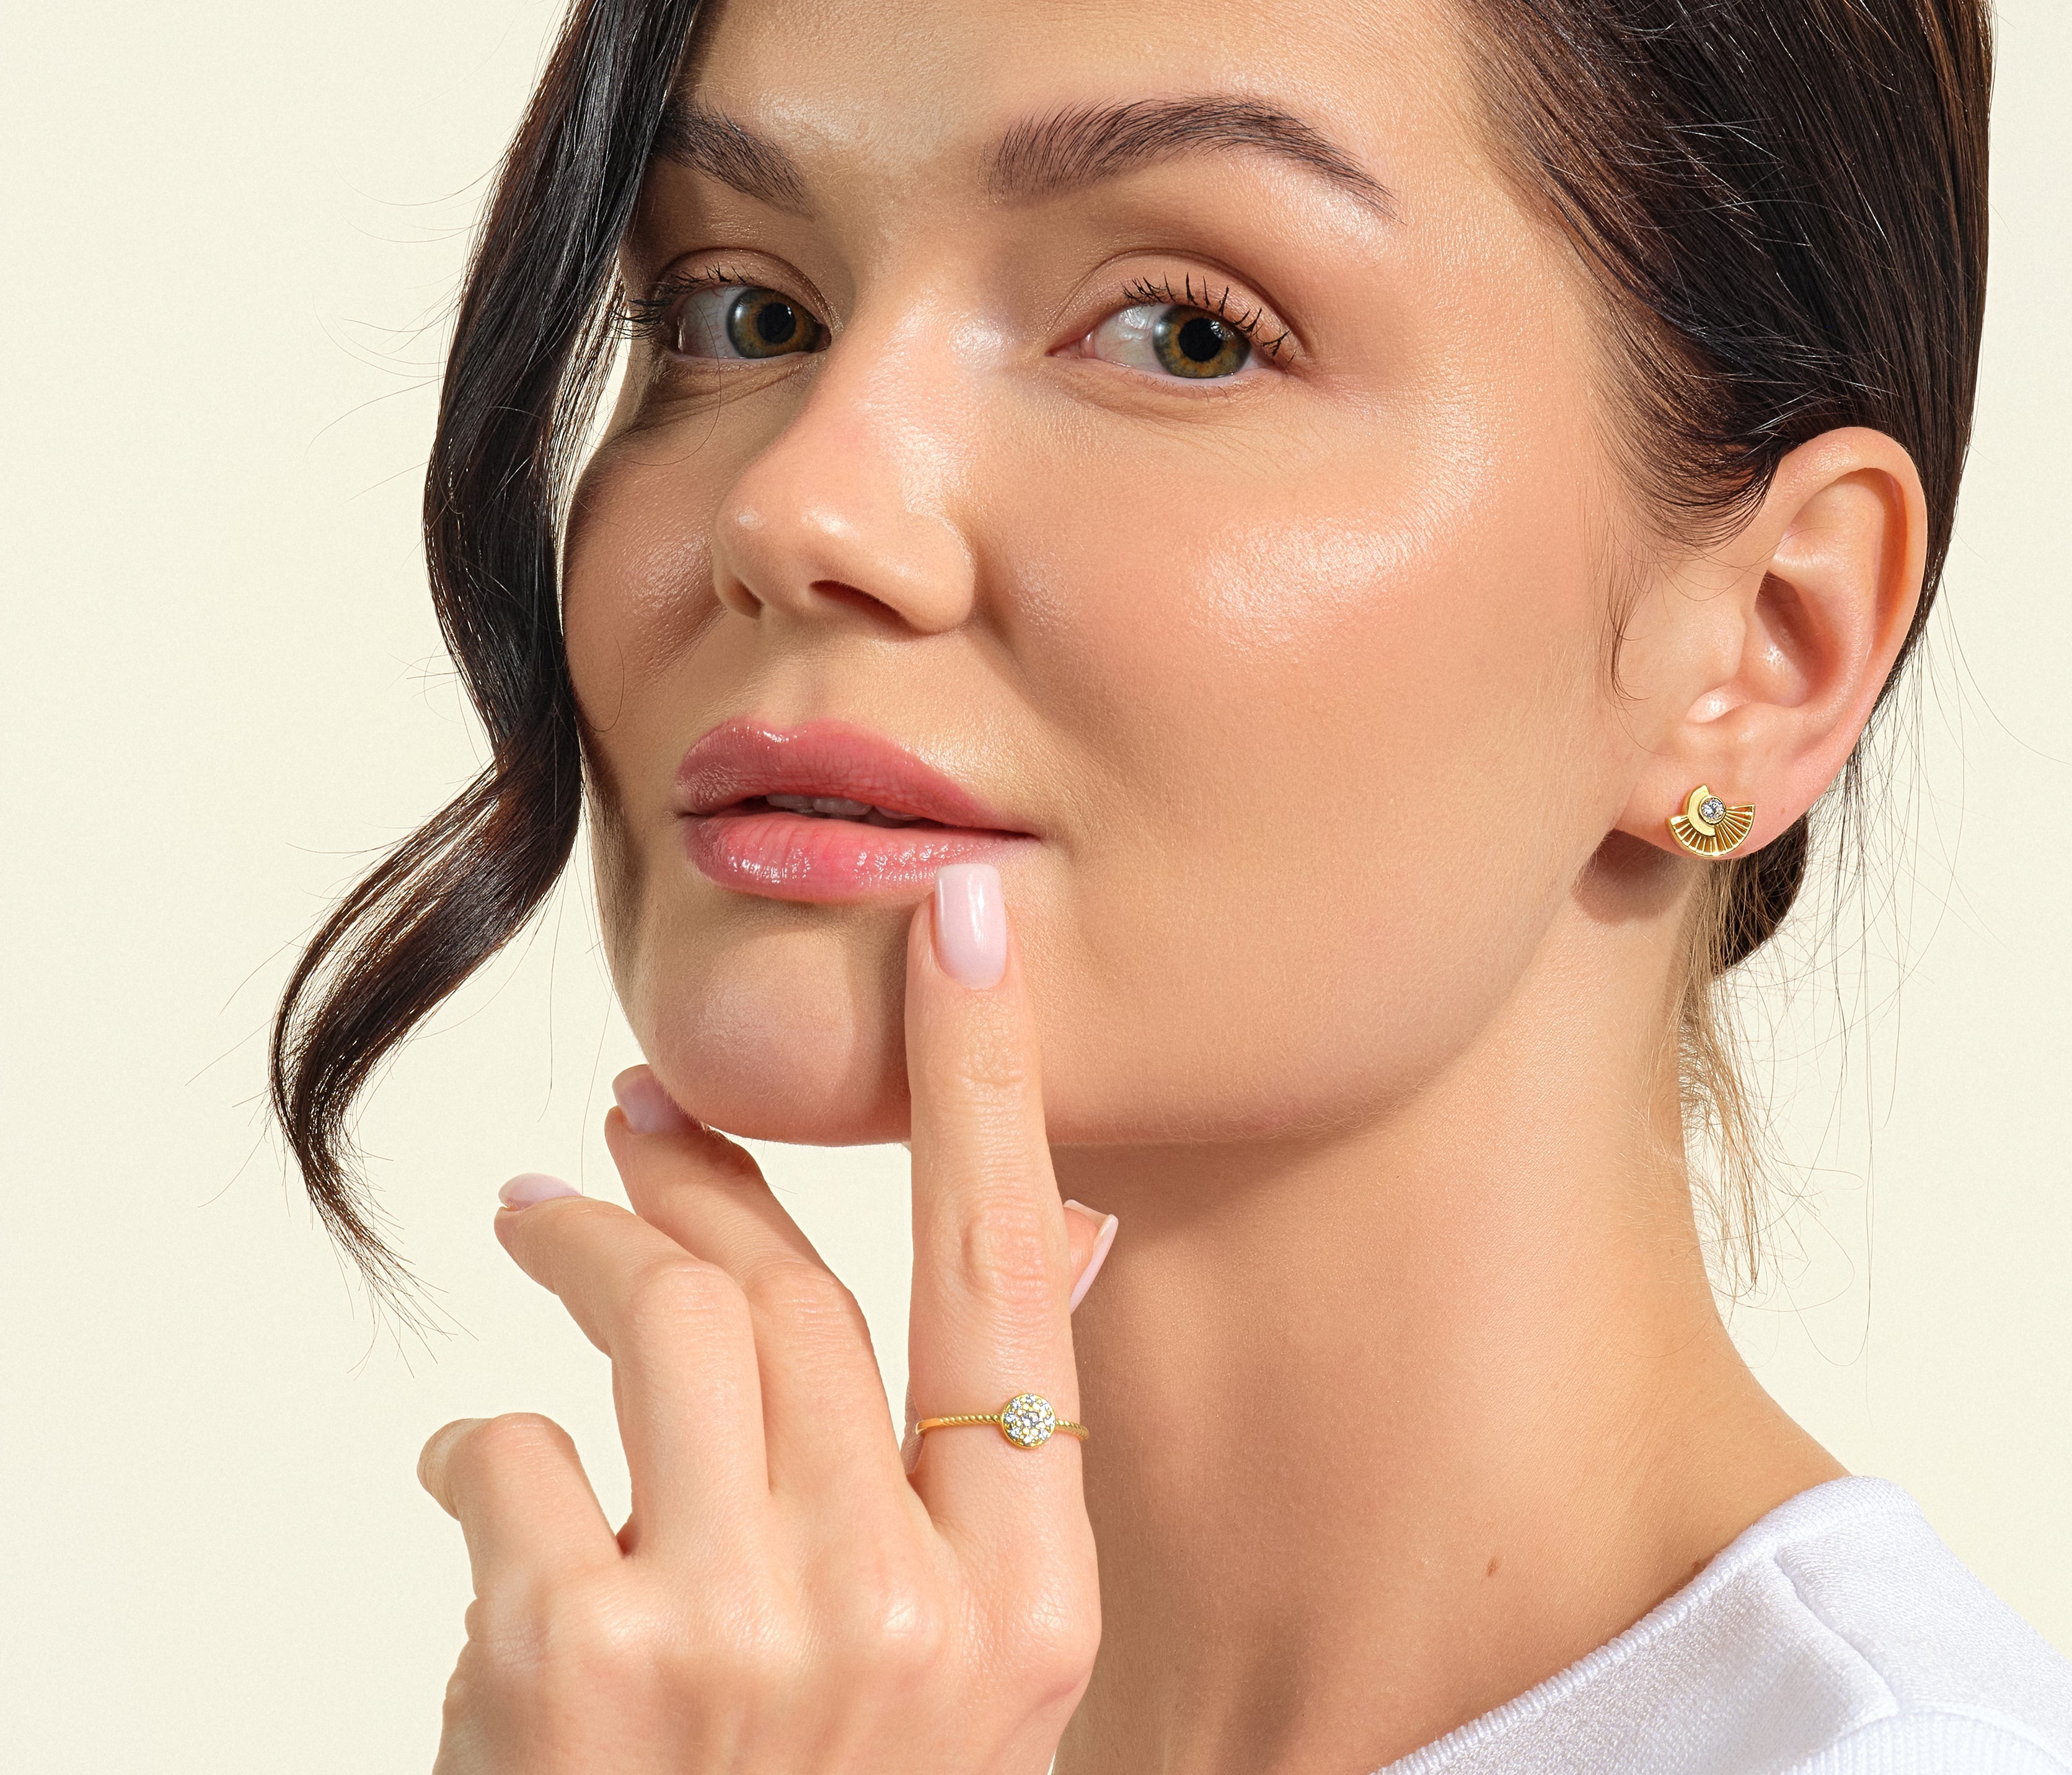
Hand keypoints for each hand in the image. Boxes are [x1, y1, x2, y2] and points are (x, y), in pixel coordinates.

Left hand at [416, 867, 1116, 1771]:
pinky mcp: (577, 1670)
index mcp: (1024, 1604)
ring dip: (588, 1245)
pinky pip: (512, 1457)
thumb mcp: (963, 1675)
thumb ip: (992, 1469)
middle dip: (704, 1178)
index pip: (1009, 1282)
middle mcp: (908, 1612)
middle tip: (636, 1120)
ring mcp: (746, 1640)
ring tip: (548, 1223)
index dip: (988, 1089)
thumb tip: (1061, 1225)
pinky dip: (476, 1449)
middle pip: (798, 1294)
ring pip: (669, 1327)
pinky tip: (476, 1487)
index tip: (960, 929)